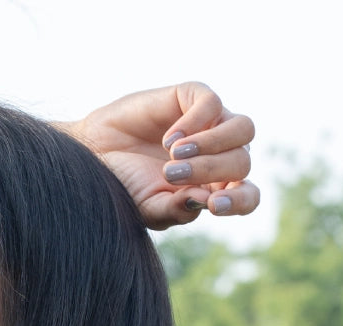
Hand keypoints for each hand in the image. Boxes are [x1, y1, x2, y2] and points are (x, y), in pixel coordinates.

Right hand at [64, 82, 259, 229]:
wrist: (94, 156)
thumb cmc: (124, 185)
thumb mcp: (150, 208)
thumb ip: (178, 210)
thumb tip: (206, 201)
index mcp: (215, 188)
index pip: (247, 195)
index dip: (240, 201)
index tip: (215, 205)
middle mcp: (220, 156)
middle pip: (243, 162)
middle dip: (210, 170)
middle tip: (170, 175)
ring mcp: (211, 124)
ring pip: (243, 129)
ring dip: (213, 146)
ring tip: (175, 157)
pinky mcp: (193, 97)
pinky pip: (213, 105)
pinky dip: (194, 123)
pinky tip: (168, 140)